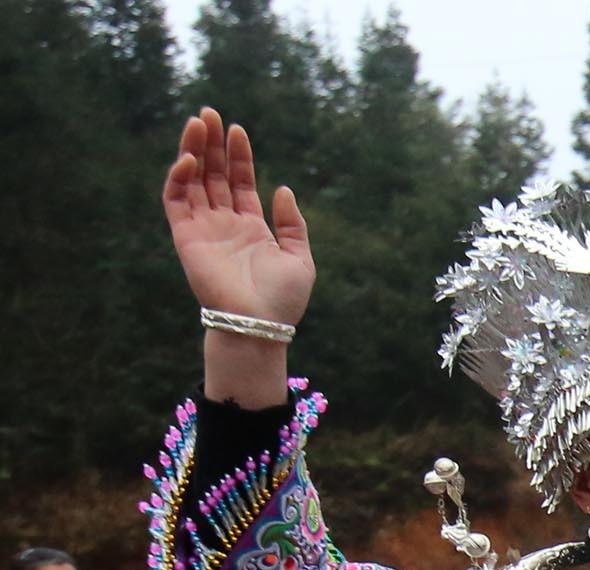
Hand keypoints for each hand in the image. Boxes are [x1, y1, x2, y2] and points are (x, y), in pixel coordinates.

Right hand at [164, 108, 312, 328]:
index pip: (241, 182)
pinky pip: (176, 200)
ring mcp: (204, 228)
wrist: (259, 323)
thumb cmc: (283, 298)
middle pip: (214, 174)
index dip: (238, 155)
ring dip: (193, 150)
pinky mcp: (185, 236)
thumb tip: (282, 189)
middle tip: (210, 112)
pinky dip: (178, 177)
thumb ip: (293, 224)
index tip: (237, 129)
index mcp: (252, 227)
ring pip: (193, 180)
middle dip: (211, 144)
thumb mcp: (300, 258)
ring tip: (198, 121)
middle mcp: (225, 224)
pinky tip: (189, 159)